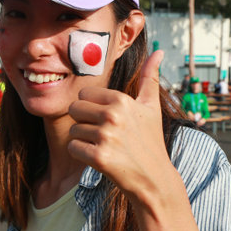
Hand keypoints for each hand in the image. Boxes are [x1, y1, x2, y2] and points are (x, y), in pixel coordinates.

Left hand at [68, 50, 171, 201]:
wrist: (154, 178)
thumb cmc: (151, 140)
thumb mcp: (152, 107)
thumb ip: (149, 77)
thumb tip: (158, 51)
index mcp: (122, 100)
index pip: (84, 94)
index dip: (92, 107)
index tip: (107, 119)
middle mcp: (113, 115)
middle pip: (74, 109)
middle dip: (84, 121)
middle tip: (103, 134)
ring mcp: (105, 136)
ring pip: (73, 130)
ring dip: (83, 140)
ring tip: (105, 146)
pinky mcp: (99, 157)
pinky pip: (72, 147)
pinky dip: (81, 154)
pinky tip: (99, 158)